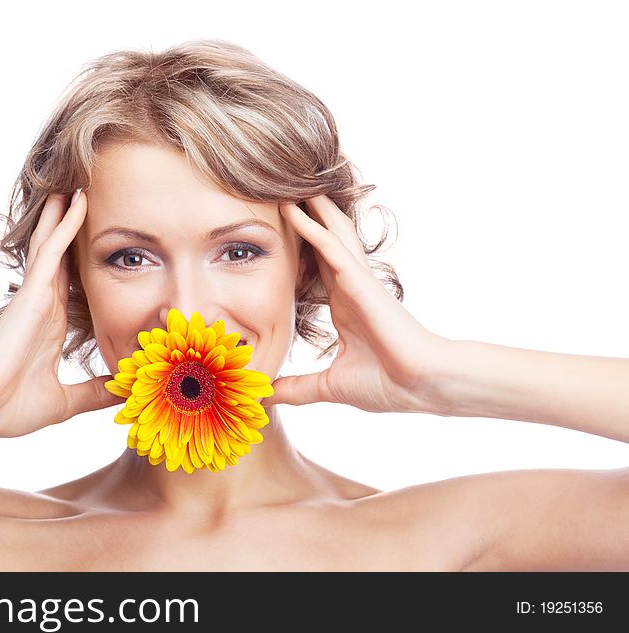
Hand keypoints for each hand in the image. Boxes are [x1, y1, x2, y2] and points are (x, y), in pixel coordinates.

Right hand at [0, 190, 121, 436]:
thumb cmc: (11, 408)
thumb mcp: (66, 401)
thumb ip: (95, 393)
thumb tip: (123, 391)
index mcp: (53, 326)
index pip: (73, 285)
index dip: (83, 263)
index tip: (101, 246)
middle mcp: (45, 305)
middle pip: (63, 256)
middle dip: (72, 230)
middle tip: (87, 199)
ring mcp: (37, 295)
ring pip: (55, 244)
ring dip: (66, 215)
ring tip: (80, 185)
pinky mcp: (32, 291)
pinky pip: (52, 250)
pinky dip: (65, 225)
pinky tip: (76, 201)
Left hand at [265, 195, 450, 412]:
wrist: (420, 385)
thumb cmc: (387, 384)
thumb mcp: (327, 386)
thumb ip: (295, 387)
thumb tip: (265, 396)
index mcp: (342, 306)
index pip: (313, 267)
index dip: (297, 245)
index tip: (273, 229)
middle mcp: (348, 287)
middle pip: (321, 241)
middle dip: (303, 216)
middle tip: (278, 190)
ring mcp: (355, 281)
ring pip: (327, 234)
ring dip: (308, 209)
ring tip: (286, 183)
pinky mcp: (360, 281)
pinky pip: (331, 248)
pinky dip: (311, 228)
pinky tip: (294, 209)